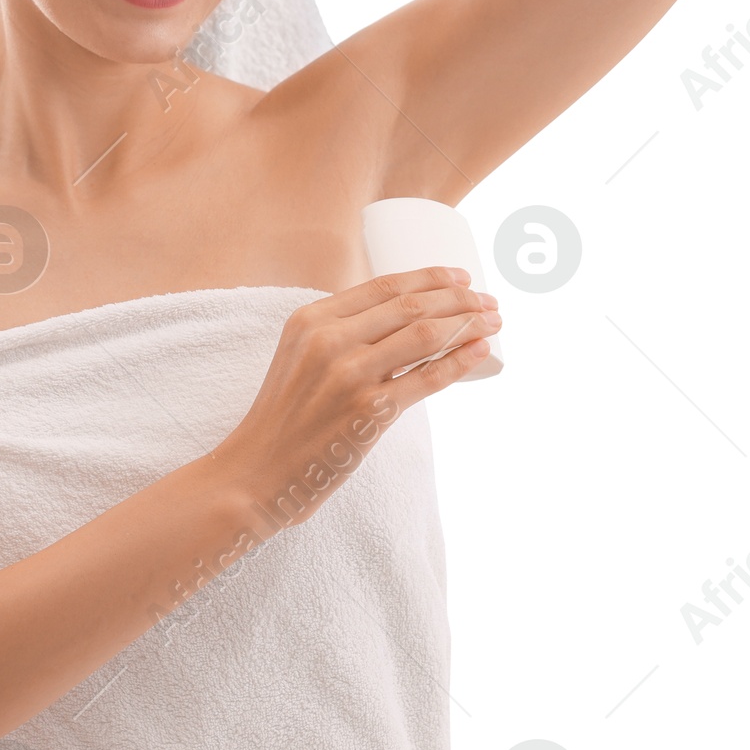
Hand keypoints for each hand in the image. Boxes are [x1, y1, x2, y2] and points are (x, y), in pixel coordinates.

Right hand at [210, 265, 500, 526]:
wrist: (255, 473)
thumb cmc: (283, 418)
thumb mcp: (298, 356)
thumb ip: (336, 333)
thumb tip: (395, 320)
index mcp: (312, 319)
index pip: (384, 286)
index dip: (430, 277)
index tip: (461, 276)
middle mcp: (330, 340)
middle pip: (411, 305)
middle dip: (459, 297)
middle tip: (488, 299)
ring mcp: (350, 375)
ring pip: (425, 335)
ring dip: (468, 324)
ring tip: (494, 321)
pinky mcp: (368, 413)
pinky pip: (427, 380)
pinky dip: (461, 362)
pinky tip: (481, 352)